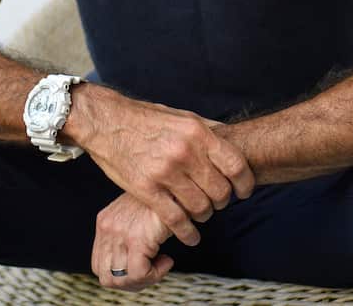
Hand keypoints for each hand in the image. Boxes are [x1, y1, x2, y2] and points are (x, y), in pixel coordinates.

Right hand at [66, 85, 254, 245]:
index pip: (236, 165)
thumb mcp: (182, 117)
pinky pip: (176, 219)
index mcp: (197, 133)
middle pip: (220, 191)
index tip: (243, 192)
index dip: (245, 183)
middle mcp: (185, 152)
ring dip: (205, 215)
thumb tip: (232, 138)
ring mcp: (165, 172)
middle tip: (217, 202)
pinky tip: (190, 236)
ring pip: (200, 208)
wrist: (107, 122)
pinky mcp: (147, 189)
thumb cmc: (147, 119)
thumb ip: (207, 130)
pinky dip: (187, 233)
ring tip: (201, 214)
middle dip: (223, 201)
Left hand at [91, 192, 173, 291]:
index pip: (99, 266)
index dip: (120, 276)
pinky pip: (140, 274)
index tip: (141, 268)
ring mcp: (120, 233)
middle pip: (107, 277)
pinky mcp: (137, 238)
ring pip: (122, 280)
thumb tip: (133, 267)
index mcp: (105, 222)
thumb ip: (128, 234)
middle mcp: (108, 227)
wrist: (179, 185)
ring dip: (146, 279)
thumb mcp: (138, 214)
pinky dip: (156, 274)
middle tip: (151, 273)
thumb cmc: (165, 198)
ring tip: (162, 264)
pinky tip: (167, 261)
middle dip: (131, 283)